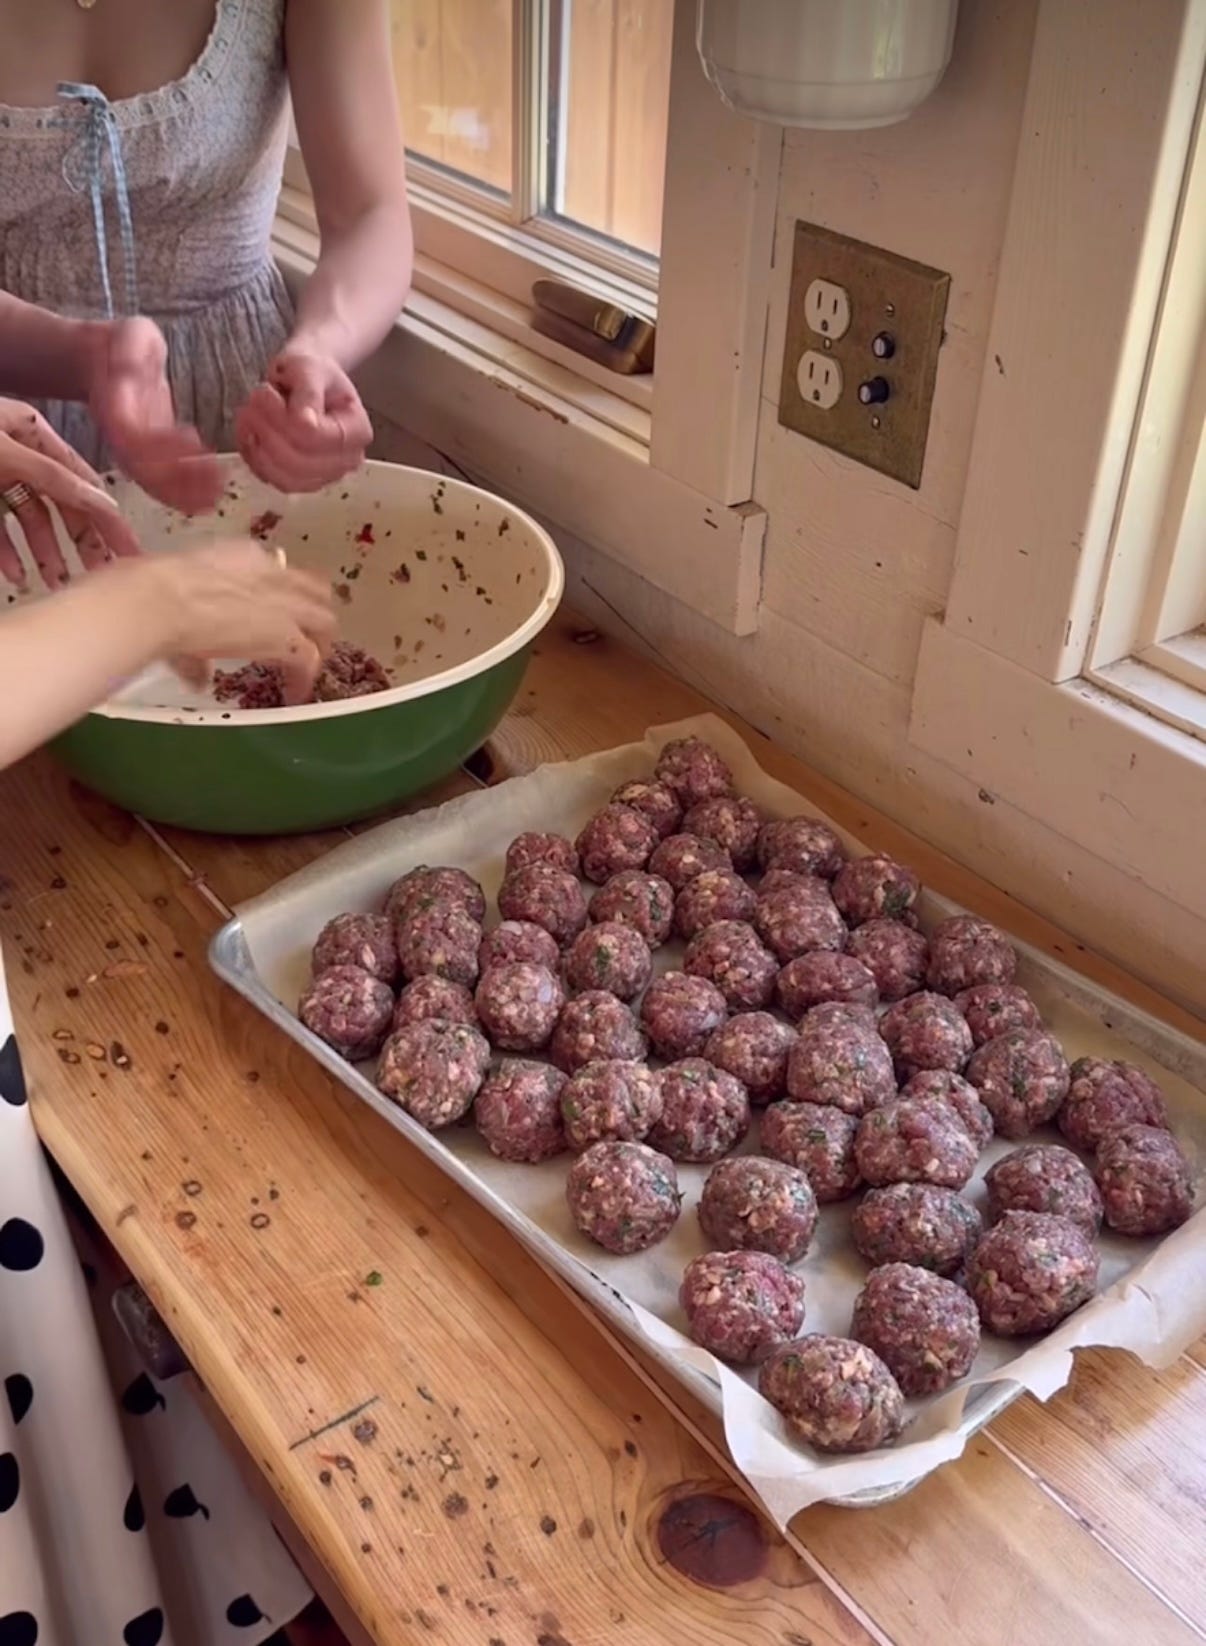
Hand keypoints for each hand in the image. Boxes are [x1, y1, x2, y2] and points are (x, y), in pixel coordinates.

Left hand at [0, 400, 141, 587]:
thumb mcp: (6, 452)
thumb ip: (54, 477)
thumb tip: (103, 504)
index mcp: (35, 434)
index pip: (84, 483)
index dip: (108, 519)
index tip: (130, 553)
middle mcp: (21, 456)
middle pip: (63, 506)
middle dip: (80, 543)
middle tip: (99, 578)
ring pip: (31, 522)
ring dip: (44, 555)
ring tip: (55, 583)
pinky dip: (8, 554)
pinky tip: (16, 574)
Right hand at [87, 317, 222, 514]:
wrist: (103, 362)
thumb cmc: (123, 344)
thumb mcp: (128, 334)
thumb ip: (130, 348)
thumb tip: (130, 367)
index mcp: (112, 404)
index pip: (132, 433)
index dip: (161, 443)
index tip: (194, 439)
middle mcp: (119, 433)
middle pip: (142, 467)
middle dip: (177, 478)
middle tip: (216, 479)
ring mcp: (130, 448)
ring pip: (150, 481)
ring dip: (183, 493)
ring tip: (219, 494)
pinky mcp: (146, 455)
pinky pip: (160, 481)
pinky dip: (183, 493)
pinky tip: (212, 494)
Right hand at [136, 539, 337, 703]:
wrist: (163, 600)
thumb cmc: (156, 594)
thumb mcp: (180, 604)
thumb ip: (196, 640)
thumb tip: (198, 676)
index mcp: (245, 558)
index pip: (278, 574)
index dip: (282, 597)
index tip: (274, 614)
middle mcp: (272, 574)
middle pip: (314, 592)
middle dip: (314, 616)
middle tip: (307, 639)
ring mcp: (284, 604)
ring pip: (324, 621)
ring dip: (319, 643)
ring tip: (309, 667)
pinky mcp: (287, 636)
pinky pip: (309, 659)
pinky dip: (305, 678)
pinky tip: (295, 694)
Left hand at [235, 346, 372, 492]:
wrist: (304, 380)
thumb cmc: (311, 371)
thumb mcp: (310, 368)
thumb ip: (308, 392)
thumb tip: (305, 421)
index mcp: (358, 431)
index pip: (317, 438)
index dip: (284, 420)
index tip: (264, 391)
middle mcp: (346, 461)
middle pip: (300, 463)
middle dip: (268, 430)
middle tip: (252, 400)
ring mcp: (324, 476)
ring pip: (285, 477)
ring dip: (258, 445)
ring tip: (249, 413)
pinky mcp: (300, 482)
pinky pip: (272, 480)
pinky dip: (253, 456)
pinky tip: (249, 431)